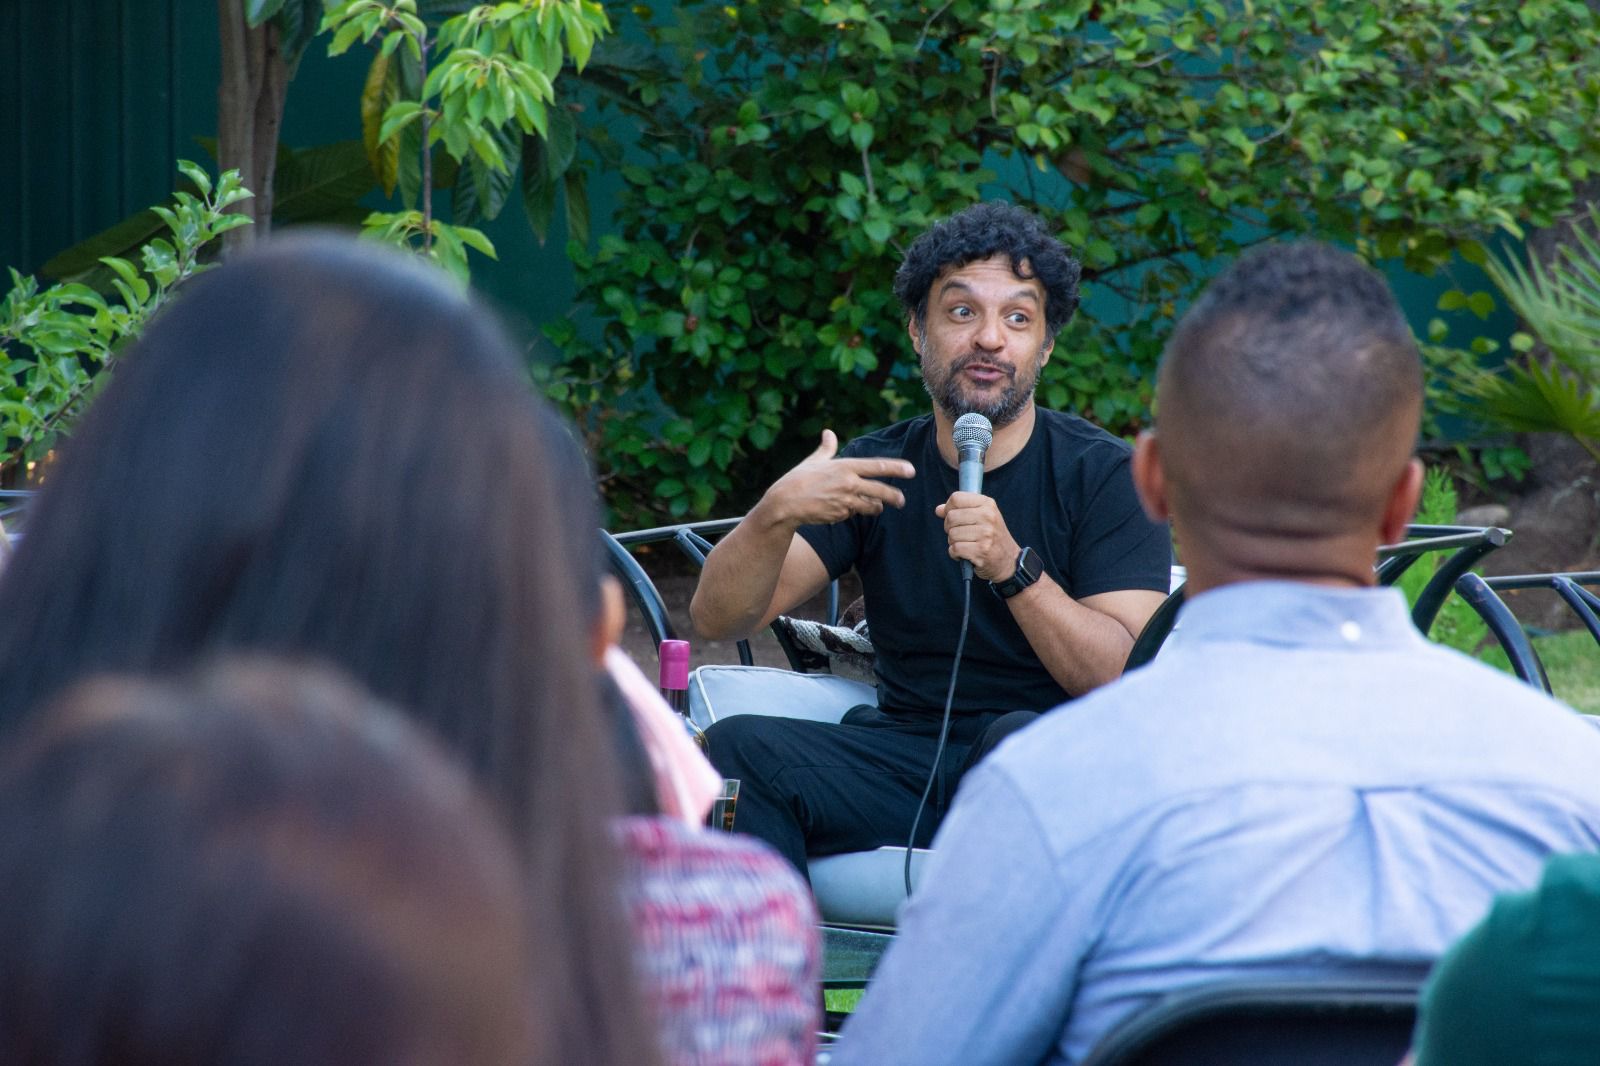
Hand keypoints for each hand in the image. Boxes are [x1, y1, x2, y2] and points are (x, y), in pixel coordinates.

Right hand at [760, 430, 915, 528]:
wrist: (784, 504)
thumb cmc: (797, 479)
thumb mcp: (813, 461)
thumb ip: (826, 448)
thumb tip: (829, 432)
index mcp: (845, 467)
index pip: (877, 466)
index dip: (896, 468)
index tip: (910, 470)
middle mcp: (848, 484)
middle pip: (881, 491)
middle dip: (894, 497)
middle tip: (901, 500)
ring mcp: (845, 502)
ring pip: (870, 506)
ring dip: (875, 507)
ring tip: (877, 507)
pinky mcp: (840, 516)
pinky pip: (852, 515)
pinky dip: (851, 513)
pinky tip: (843, 510)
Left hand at [936, 492, 1018, 581]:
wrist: (1009, 561)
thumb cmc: (992, 537)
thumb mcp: (981, 518)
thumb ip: (960, 511)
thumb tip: (938, 509)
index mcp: (988, 504)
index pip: (956, 498)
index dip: (949, 509)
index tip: (955, 518)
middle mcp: (988, 516)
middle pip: (951, 517)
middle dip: (950, 528)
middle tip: (962, 535)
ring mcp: (986, 534)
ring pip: (951, 534)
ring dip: (954, 543)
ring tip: (967, 545)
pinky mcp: (981, 550)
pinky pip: (954, 549)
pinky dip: (955, 554)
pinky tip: (966, 554)